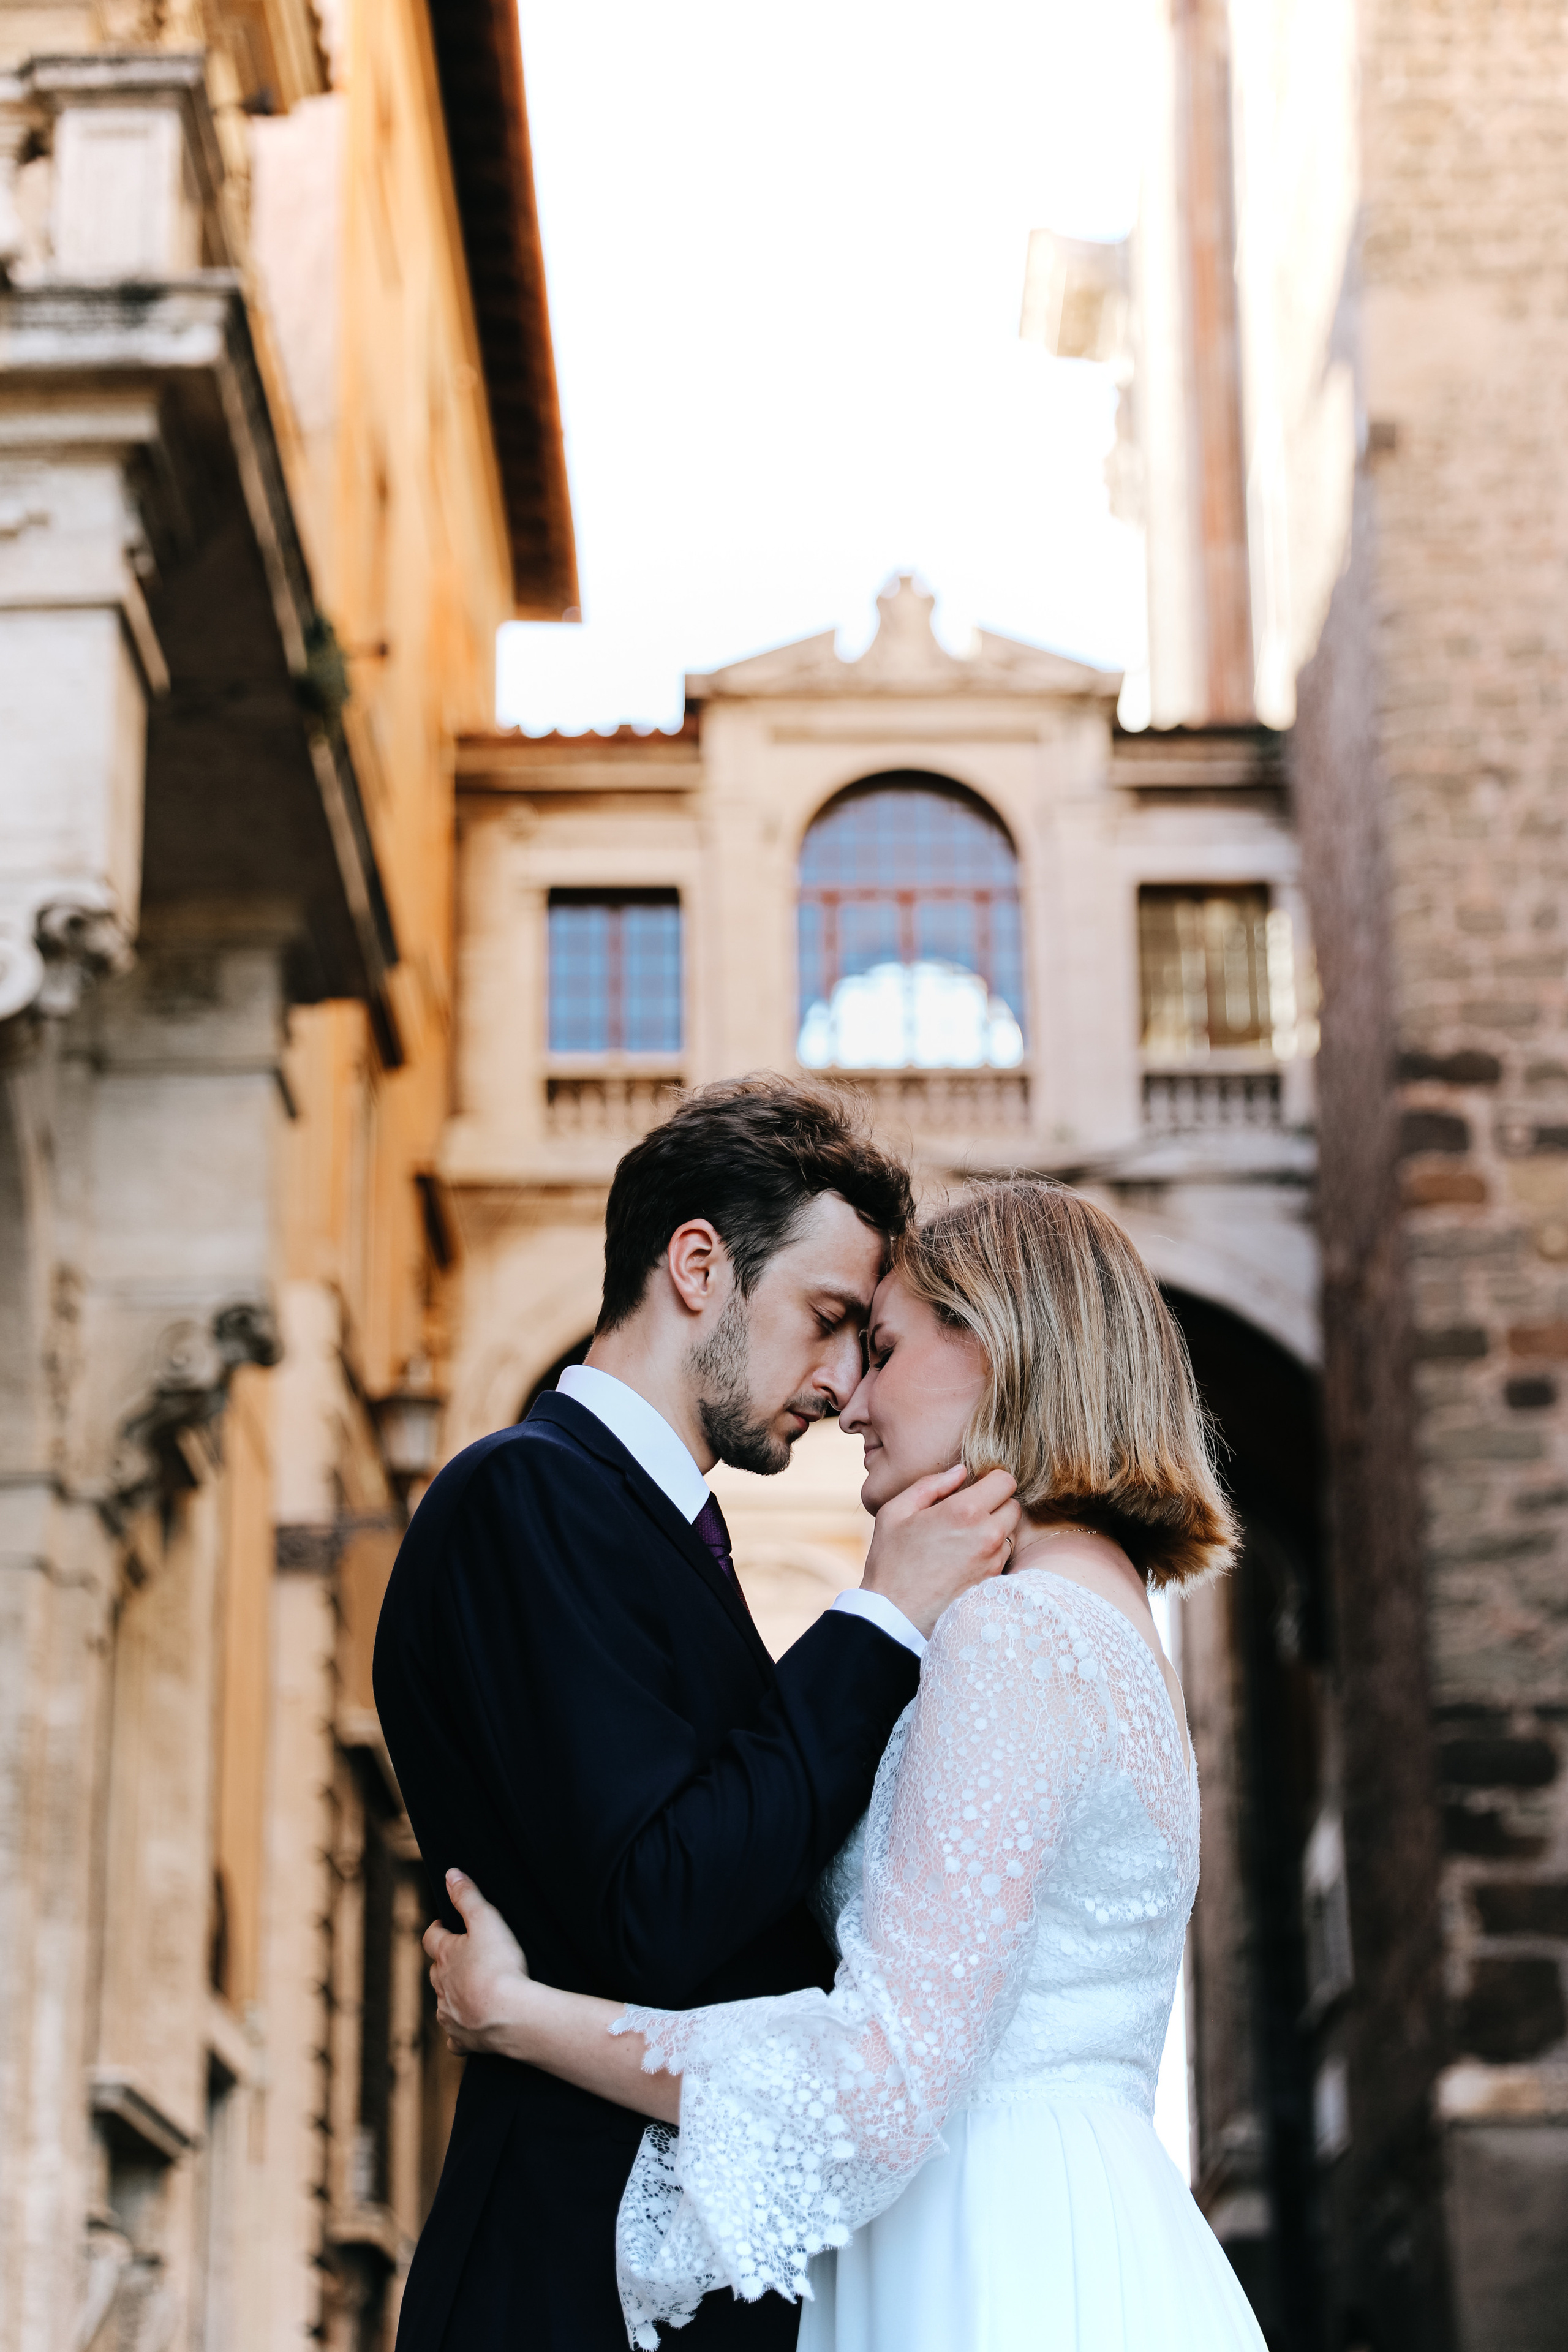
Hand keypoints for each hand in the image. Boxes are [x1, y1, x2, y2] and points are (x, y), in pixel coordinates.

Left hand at [423, 1869, 532, 2054]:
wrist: (510, 2014)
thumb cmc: (500, 1965)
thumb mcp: (486, 1920)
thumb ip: (468, 1896)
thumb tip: (450, 1874)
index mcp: (446, 1956)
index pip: (431, 1937)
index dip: (436, 1929)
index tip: (443, 1925)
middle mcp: (442, 1986)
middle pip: (435, 1971)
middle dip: (444, 1963)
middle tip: (460, 1956)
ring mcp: (450, 2014)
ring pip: (443, 2002)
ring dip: (451, 1994)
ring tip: (467, 1989)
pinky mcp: (464, 2039)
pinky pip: (454, 2037)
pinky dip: (459, 2031)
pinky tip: (467, 2028)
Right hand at [859, 1463, 1020, 1637]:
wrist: (894, 1615)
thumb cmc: (890, 1561)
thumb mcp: (896, 1511)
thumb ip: (930, 1485)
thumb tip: (960, 1472)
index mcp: (964, 1511)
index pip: (1006, 1480)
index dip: (991, 1479)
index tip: (975, 1486)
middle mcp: (987, 1535)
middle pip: (1014, 1505)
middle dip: (995, 1503)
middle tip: (968, 1511)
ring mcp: (993, 1562)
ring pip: (1010, 1532)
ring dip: (994, 1529)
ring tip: (963, 1537)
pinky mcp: (993, 1582)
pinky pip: (1002, 1557)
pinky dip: (990, 1552)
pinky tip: (964, 1558)